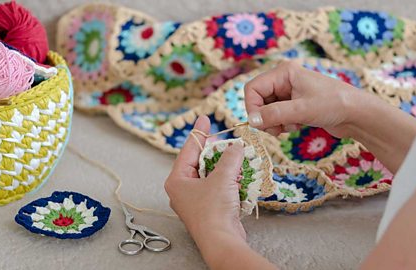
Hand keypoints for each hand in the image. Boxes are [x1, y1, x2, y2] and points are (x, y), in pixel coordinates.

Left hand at [164, 115, 245, 240]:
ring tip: (237, 158)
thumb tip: (236, 146)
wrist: (221, 241)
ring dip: (225, 167)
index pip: (188, 150)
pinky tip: (239, 176)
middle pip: (199, 162)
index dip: (198, 133)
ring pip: (210, 175)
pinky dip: (228, 181)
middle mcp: (182, 189)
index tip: (204, 118)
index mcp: (177, 180)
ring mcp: (194, 200)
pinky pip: (217, 188)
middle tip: (227, 141)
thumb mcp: (222, 178)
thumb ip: (229, 158)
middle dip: (216, 152)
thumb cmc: (214, 210)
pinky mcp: (208, 209)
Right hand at [245, 61, 363, 137]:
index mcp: (283, 72)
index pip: (252, 89)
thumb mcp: (301, 110)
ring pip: (266, 109)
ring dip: (274, 122)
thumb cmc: (333, 105)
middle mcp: (284, 79)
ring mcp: (289, 92)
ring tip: (291, 126)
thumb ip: (273, 115)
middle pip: (258, 100)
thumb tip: (251, 121)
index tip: (260, 124)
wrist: (358, 114)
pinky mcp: (294, 103)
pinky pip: (277, 115)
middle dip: (265, 117)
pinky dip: (282, 123)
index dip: (252, 107)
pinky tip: (297, 125)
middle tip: (277, 130)